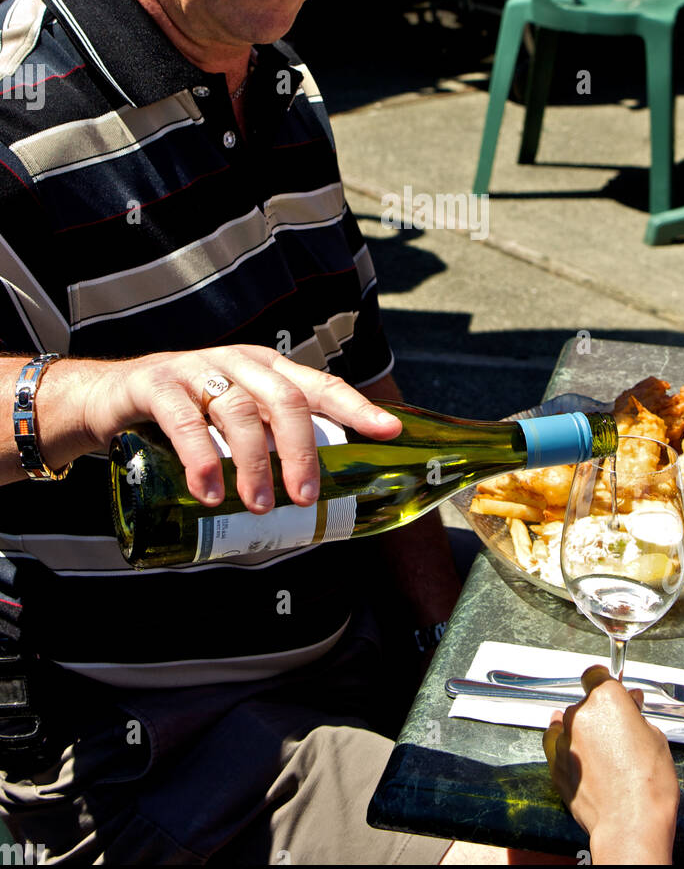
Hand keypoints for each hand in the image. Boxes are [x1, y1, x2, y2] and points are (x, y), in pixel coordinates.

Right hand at [75, 345, 402, 511]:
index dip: (357, 407)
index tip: (389, 432)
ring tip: (260, 506)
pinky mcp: (156, 384)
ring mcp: (197, 369)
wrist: (109, 397)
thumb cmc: (186, 417)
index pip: (320, 384)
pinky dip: (202, 460)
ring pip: (240, 412)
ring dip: (255, 464)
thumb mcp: (233, 423)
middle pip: (286, 400)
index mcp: (266, 369)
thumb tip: (316, 504)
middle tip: (306, 497)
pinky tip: (211, 493)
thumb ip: (268, 445)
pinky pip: (184, 421)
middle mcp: (238, 362)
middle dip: (303, 451)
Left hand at [542, 665, 679, 863]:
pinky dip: (564, 745)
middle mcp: (581, 714)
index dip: (604, 680)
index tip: (611, 689)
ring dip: (582, 731)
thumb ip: (636, 716)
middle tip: (619, 732)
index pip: (596, 674)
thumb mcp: (656, 739)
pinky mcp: (555, 763)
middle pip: (586, 703)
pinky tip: (578, 753)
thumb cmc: (649, 786)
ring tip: (604, 755)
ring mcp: (564, 739)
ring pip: (570, 724)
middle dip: (600, 713)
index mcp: (607, 699)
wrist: (631, 824)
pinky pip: (555, 744)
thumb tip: (631, 705)